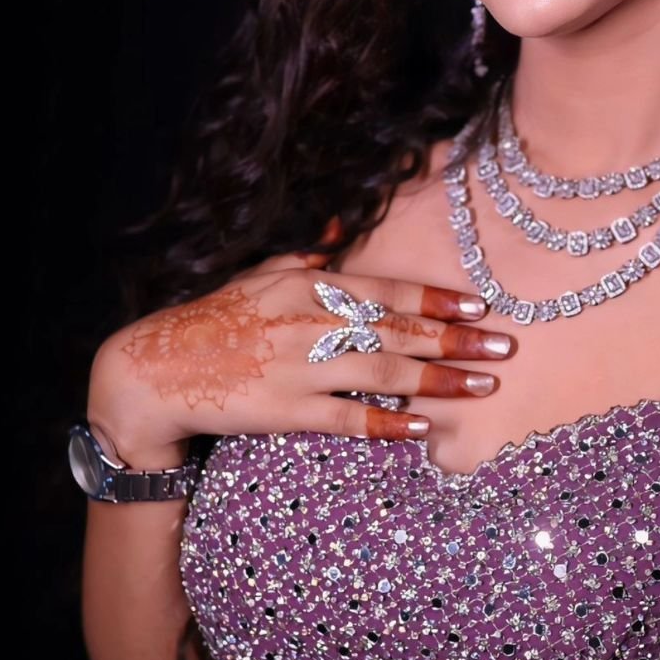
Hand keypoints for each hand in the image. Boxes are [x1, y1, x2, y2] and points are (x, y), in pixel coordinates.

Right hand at [87, 245, 514, 466]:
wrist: (155, 371)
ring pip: (383, 373)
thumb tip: (341, 231)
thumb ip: (307, 257)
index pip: (387, 290)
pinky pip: (346, 418)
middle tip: (503, 346)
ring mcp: (299, 368)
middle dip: (456, 339)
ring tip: (481, 387)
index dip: (436, 298)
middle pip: (398, 331)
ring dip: (437, 381)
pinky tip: (422, 428)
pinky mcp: (285, 411)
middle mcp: (310, 322)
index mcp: (309, 285)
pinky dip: (386, 423)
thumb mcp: (260, 274)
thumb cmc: (214, 319)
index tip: (479, 306)